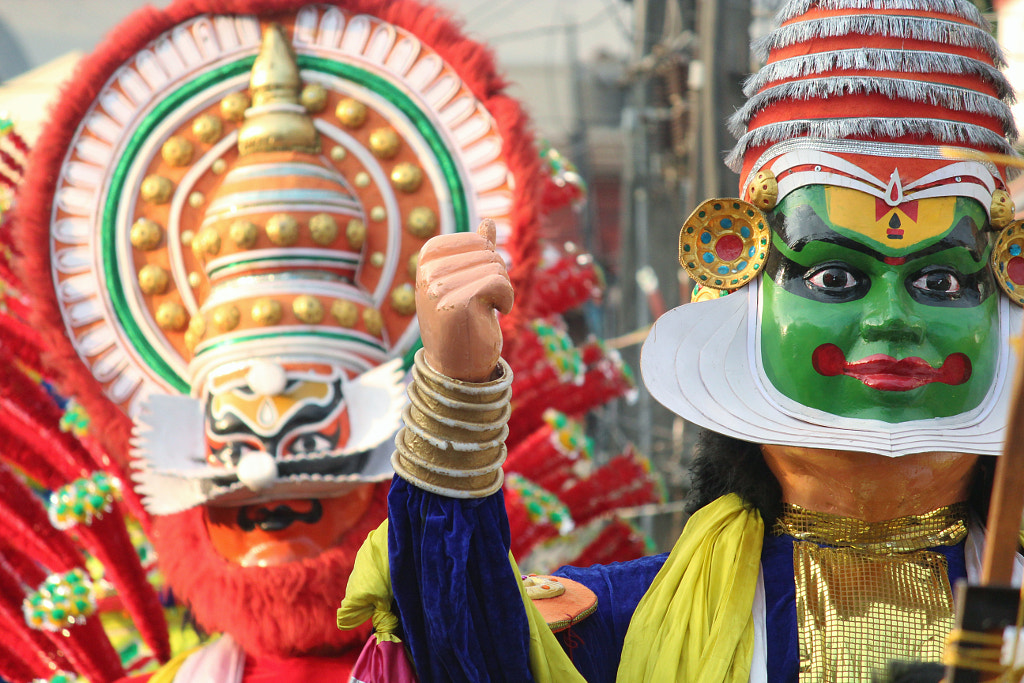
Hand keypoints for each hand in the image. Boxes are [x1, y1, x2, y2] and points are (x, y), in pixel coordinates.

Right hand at [416, 220, 513, 381]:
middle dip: (497, 277)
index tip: (474, 287)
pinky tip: (492, 315)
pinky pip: (499, 283)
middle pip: (488, 253)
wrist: (457, 367)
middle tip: (481, 304)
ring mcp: (439, 286)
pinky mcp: (456, 302)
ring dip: (501, 291)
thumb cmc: (464, 322)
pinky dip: (506, 300)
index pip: (478, 240)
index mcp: (428, 257)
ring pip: (496, 267)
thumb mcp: (466, 281)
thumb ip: (476, 252)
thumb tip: (488, 223)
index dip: (487, 263)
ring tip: (483, 311)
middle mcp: (428, 270)